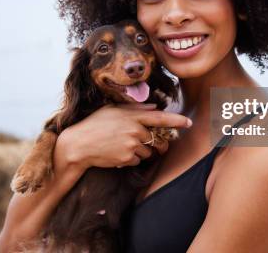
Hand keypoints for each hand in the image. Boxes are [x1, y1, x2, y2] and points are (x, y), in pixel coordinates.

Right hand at [56, 103, 191, 170]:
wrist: (79, 145)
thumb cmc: (94, 124)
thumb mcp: (113, 110)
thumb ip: (135, 108)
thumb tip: (154, 107)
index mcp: (132, 116)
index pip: (160, 118)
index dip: (176, 120)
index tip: (188, 122)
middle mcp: (134, 130)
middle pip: (156, 139)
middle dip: (157, 143)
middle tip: (149, 142)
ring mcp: (131, 145)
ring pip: (148, 151)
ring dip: (141, 150)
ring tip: (122, 145)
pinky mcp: (127, 159)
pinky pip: (137, 160)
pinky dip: (131, 158)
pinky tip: (117, 153)